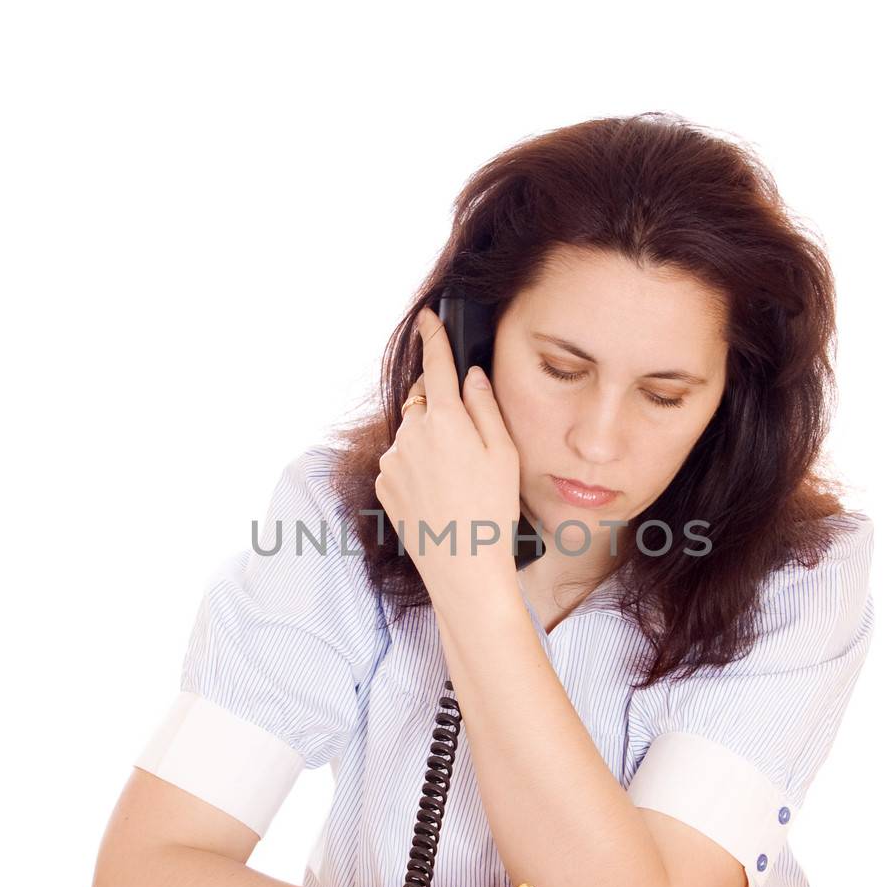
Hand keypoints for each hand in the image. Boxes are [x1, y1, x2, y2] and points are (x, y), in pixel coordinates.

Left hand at [374, 306, 520, 600]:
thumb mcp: (503, 454)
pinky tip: (438, 493)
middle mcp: (411, 434)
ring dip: (429, 442)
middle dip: (440, 406)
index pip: (436, 366)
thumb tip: (471, 376)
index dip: (434, 337)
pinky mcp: (383, 483)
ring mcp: (393, 460)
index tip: (428, 319)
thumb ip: (485, 407)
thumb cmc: (492, 511)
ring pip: (412, 434)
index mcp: (445, 421)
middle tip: (466, 441)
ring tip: (456, 481)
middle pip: (423, 401)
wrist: (462, 567)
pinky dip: (415, 467)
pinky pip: (400, 461)